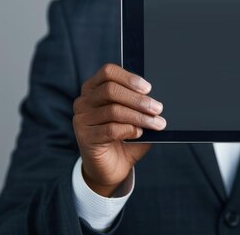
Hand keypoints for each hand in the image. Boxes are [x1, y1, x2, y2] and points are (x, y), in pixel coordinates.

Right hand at [72, 63, 165, 196]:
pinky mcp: (85, 137)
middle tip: (157, 108)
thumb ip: (141, 106)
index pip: (108, 72)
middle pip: (110, 90)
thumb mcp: (135, 117)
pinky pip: (110, 130)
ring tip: (156, 124)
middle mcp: (84, 101)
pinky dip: (129, 130)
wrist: (112, 167)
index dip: (129, 78)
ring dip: (139, 117)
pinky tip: (139, 133)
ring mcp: (82, 119)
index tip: (148, 88)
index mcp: (95, 88)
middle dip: (138, 99)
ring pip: (113, 110)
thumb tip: (157, 100)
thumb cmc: (125, 137)